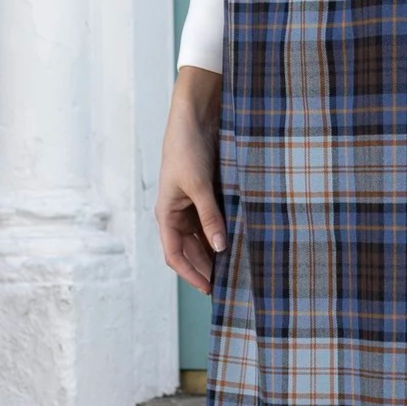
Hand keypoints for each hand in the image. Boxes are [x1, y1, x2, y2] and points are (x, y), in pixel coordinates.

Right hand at [157, 67, 226, 291]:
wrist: (194, 115)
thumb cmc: (187, 149)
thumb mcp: (199, 186)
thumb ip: (210, 218)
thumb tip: (219, 248)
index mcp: (166, 213)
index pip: (174, 255)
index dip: (191, 274)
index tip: (210, 290)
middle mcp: (177, 213)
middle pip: (190, 250)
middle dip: (206, 267)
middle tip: (230, 284)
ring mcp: (192, 204)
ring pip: (203, 238)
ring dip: (216, 252)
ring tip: (237, 267)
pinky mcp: (206, 194)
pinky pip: (213, 221)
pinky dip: (223, 233)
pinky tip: (240, 241)